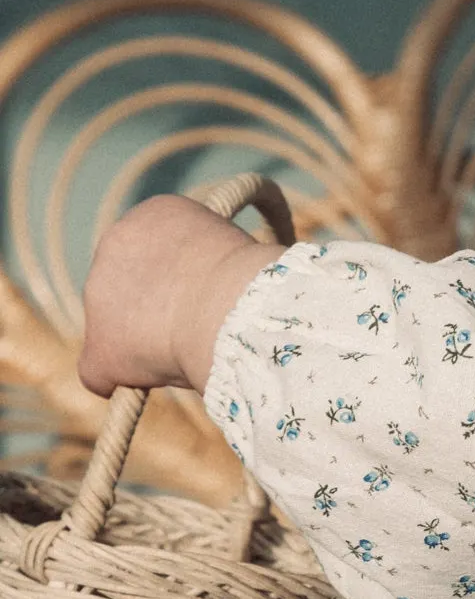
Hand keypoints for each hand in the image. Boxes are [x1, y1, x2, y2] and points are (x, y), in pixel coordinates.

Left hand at [78, 195, 284, 397]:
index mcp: (156, 213)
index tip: (203, 293)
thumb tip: (214, 297)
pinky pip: (98, 370)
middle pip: (129, 283)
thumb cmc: (251, 284)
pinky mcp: (100, 344)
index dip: (179, 277)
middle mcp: (117, 240)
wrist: (230, 306)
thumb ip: (209, 268)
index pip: (156, 250)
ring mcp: (99, 292)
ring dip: (143, 342)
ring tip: (187, 354)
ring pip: (115, 325)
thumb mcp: (231, 257)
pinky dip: (117, 380)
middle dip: (155, 306)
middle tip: (195, 327)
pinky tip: (141, 385)